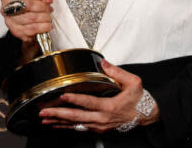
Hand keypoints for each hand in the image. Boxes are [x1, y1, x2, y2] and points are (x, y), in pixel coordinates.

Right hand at [0, 0, 52, 60]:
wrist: (29, 12)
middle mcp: (6, 8)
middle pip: (25, 5)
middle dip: (42, 7)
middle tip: (48, 8)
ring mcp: (10, 20)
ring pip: (30, 19)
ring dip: (44, 18)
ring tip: (48, 16)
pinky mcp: (16, 31)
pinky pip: (31, 31)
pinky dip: (42, 28)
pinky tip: (45, 24)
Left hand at [38, 59, 159, 132]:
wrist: (146, 115)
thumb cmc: (140, 100)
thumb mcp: (133, 82)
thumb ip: (117, 71)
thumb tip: (104, 63)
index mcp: (110, 107)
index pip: (88, 103)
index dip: (75, 100)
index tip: (63, 96)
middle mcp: (102, 119)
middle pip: (76, 117)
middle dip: (58, 114)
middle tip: (44, 111)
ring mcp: (99, 126)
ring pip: (75, 125)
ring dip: (59, 122)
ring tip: (45, 118)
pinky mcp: (98, 129)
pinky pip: (79, 128)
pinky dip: (66, 126)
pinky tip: (57, 124)